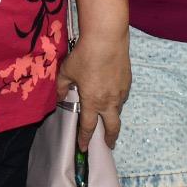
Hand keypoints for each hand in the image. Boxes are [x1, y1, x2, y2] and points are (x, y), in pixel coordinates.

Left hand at [56, 34, 129, 150]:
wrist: (107, 39)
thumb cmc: (84, 55)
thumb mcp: (66, 72)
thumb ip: (61, 88)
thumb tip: (59, 98)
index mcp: (92, 102)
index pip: (88, 127)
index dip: (85, 139)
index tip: (83, 147)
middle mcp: (109, 101)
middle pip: (112, 127)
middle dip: (110, 138)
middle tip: (108, 144)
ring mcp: (121, 92)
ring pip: (118, 110)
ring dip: (113, 116)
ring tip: (108, 116)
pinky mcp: (128, 81)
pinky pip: (122, 96)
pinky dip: (117, 100)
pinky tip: (112, 94)